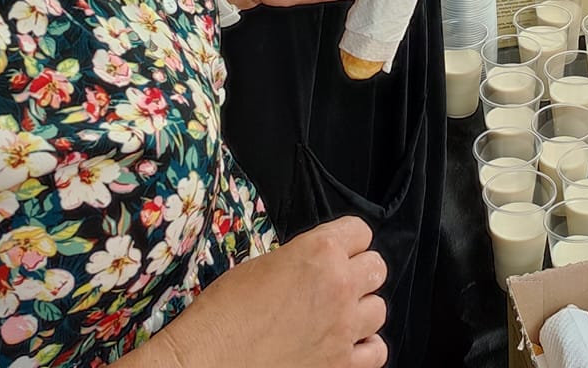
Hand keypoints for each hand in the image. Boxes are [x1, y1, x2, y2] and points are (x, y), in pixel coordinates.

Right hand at [156, 215, 387, 367]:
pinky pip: (376, 352)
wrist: (209, 360)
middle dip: (358, 273)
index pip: (360, 232)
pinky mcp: (341, 365)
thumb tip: (314, 266)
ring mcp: (344, 328)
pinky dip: (364, 348)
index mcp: (319, 252)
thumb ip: (301, 260)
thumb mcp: (263, 265)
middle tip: (337, 284)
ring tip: (338, 317)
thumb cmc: (223, 314)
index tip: (340, 251)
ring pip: (379, 309)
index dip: (348, 241)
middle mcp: (339, 286)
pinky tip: (345, 346)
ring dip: (361, 311)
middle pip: (377, 268)